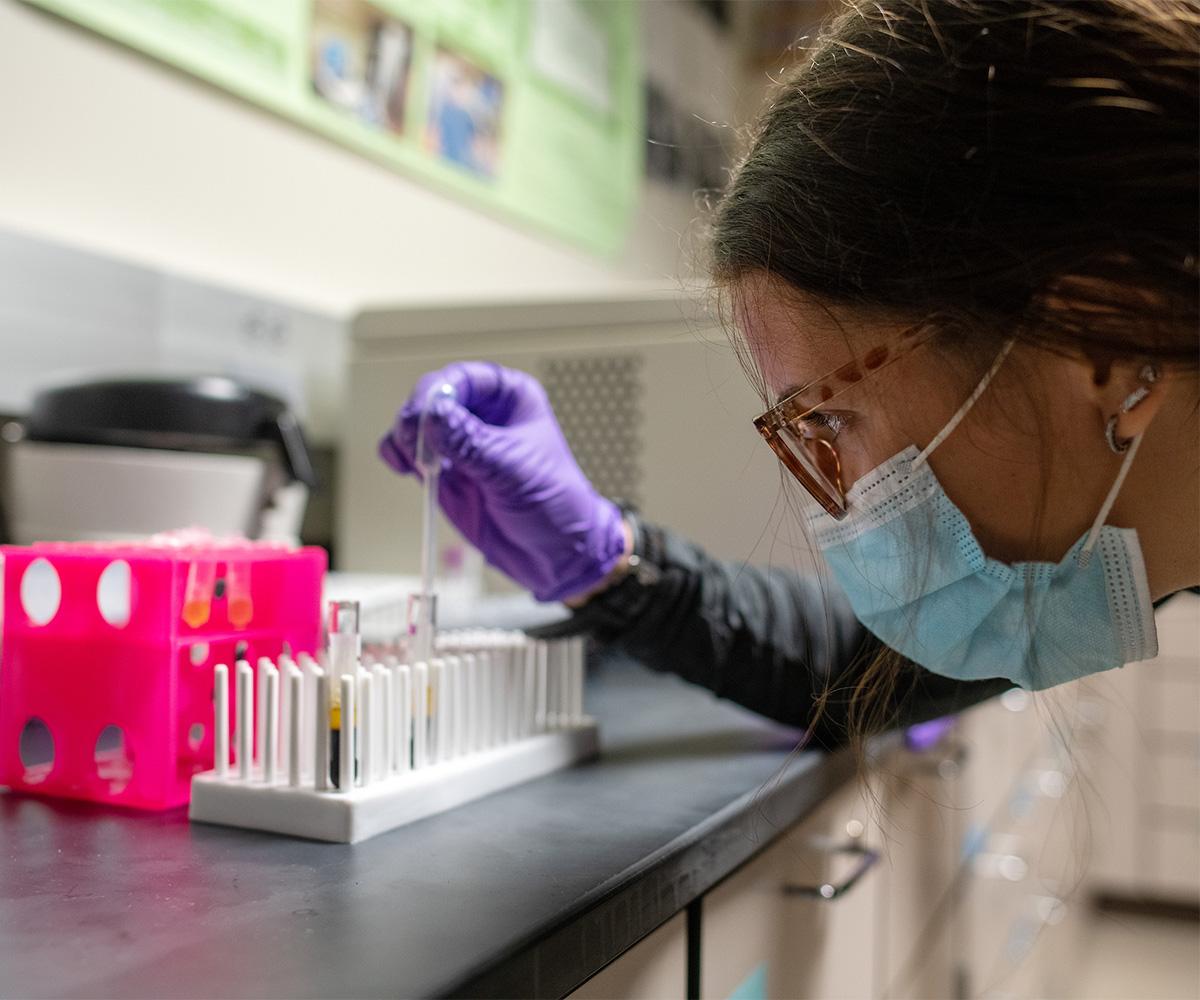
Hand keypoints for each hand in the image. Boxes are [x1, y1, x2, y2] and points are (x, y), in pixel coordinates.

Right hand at [378, 362, 627, 602]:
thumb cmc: (554, 504)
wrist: (554, 554)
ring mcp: (459, 443)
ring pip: (415, 423)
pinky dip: (398, 455)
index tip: (427, 415)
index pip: (463, 378)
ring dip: (403, 436)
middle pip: (431, 397)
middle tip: (413, 441)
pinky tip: (404, 468)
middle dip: (416, 416)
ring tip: (414, 461)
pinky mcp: (443, 471)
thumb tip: (434, 415)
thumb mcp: (513, 470)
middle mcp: (481, 414)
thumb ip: (471, 443)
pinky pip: (409, 452)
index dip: (438, 391)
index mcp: (509, 398)